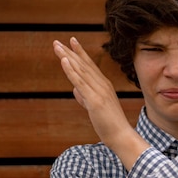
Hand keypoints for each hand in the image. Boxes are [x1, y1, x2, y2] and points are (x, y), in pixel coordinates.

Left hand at [53, 38, 148, 167]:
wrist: (121, 136)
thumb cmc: (110, 124)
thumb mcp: (95, 108)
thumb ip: (85, 97)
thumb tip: (76, 89)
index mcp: (104, 85)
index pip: (90, 66)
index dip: (80, 52)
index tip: (72, 41)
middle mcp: (102, 84)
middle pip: (83, 64)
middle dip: (69, 52)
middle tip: (57, 42)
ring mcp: (99, 91)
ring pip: (80, 70)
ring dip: (67, 57)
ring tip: (56, 46)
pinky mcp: (94, 100)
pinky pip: (80, 82)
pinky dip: (71, 71)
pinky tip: (64, 61)